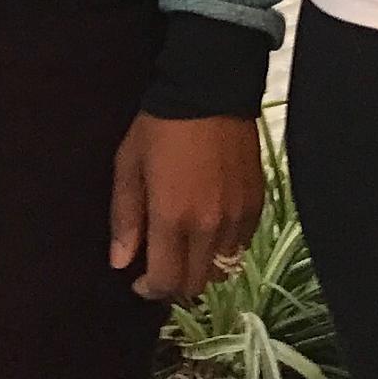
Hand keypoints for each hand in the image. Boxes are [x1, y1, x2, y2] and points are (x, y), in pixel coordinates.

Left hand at [108, 113, 262, 302]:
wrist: (209, 88)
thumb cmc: (160, 124)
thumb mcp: (129, 163)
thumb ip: (124, 216)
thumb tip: (120, 264)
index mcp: (172, 217)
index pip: (166, 281)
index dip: (150, 289)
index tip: (139, 280)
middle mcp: (209, 227)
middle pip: (196, 284)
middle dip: (174, 282)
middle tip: (160, 262)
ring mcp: (237, 218)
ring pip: (220, 269)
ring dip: (200, 266)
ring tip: (185, 245)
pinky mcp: (257, 206)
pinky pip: (241, 246)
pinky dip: (223, 247)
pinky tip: (209, 227)